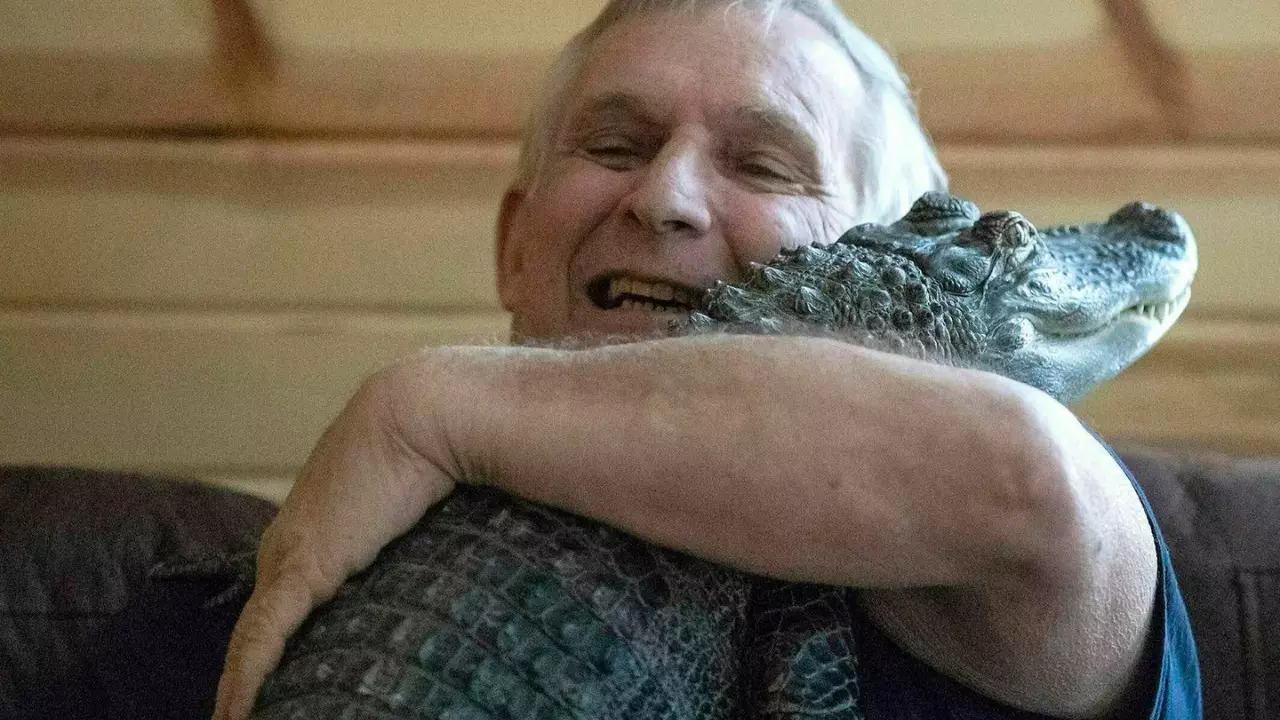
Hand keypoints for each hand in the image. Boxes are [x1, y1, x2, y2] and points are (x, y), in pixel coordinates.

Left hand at [211, 368, 458, 719]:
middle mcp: (287, 547)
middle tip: (251, 719)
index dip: (274, 652)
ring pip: (251, 644)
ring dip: (243, 692)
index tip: (277, 690)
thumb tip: (460, 562)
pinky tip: (236, 718)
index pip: (281, 607)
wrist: (421, 414)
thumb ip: (415, 535)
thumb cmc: (431, 448)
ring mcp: (288, 559)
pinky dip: (245, 683)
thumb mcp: (418, 505)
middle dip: (251, 679)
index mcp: (312, 534)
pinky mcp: (298, 569)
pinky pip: (262, 640)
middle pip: (260, 630)